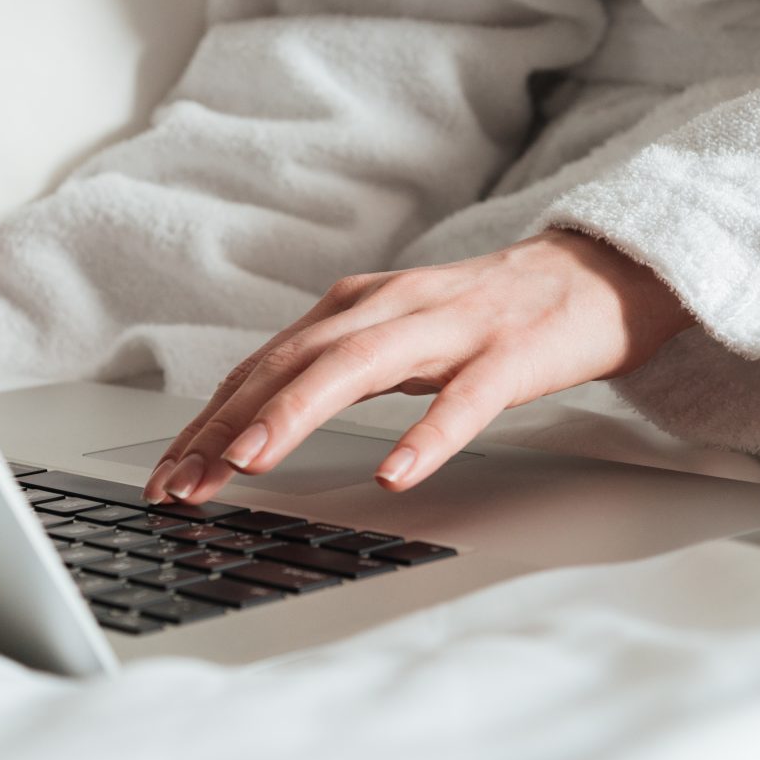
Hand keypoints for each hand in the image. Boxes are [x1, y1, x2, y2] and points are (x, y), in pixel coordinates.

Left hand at [144, 229, 693, 503]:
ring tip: (249, 464)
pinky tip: (394, 474)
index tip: (166, 476)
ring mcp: (449, 328)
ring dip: (293, 415)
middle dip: (226, 425)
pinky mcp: (509, 355)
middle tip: (184, 484)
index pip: (261, 366)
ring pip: (356, 368)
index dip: (206, 420)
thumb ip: (332, 367)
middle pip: (290, 364)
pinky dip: (424, 436)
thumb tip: (251, 422)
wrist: (593, 275)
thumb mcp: (395, 334)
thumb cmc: (488, 316)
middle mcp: (389, 308)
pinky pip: (462, 401)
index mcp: (355, 307)